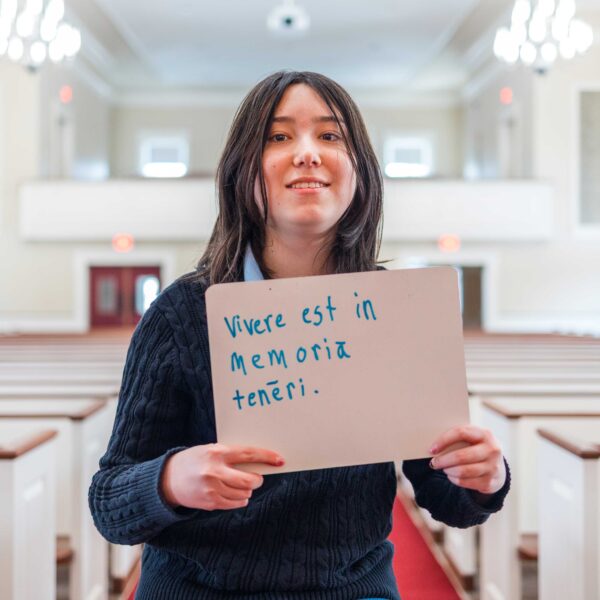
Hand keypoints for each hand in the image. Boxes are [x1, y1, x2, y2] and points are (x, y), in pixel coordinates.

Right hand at [161, 444, 284, 509]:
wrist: (168, 479)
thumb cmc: (194, 460)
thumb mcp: (210, 450)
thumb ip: (230, 455)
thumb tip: (256, 462)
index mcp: (217, 453)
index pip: (248, 454)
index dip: (267, 457)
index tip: (280, 459)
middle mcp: (215, 471)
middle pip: (249, 480)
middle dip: (258, 480)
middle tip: (257, 478)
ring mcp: (212, 489)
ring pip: (244, 494)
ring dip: (247, 490)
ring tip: (239, 485)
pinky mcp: (210, 503)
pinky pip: (235, 503)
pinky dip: (240, 500)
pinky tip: (235, 494)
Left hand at [429, 425, 505, 494]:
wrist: (498, 466)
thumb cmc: (477, 448)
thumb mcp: (473, 438)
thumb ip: (459, 437)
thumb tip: (435, 446)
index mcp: (485, 434)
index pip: (460, 433)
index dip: (443, 441)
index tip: (432, 449)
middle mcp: (492, 450)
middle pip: (461, 456)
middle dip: (443, 460)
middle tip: (433, 463)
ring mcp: (493, 467)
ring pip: (463, 471)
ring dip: (448, 470)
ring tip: (443, 468)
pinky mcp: (490, 482)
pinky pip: (466, 482)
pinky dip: (455, 480)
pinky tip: (451, 476)